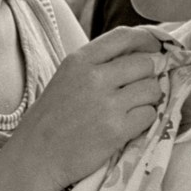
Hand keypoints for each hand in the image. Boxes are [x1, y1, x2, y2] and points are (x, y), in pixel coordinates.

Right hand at [3, 27, 163, 190]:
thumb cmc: (53, 116)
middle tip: (139, 88)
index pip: (123, 36)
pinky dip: (145, 119)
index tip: (154, 49)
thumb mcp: (67, 76)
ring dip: (149, 99)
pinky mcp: (116, 130)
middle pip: (145, 63)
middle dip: (148, 75)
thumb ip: (97, 63)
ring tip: (132, 108)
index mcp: (79, 60)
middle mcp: (94, 77)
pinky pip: (150, 114)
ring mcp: (106, 104)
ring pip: (152, 89)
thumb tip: (139, 53)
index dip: (146, 40)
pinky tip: (129, 124)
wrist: (37, 154)